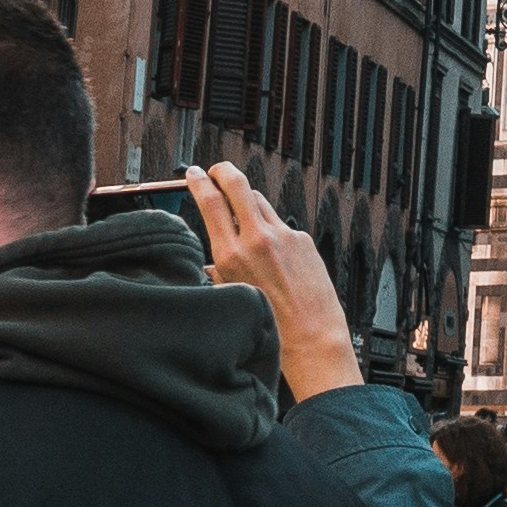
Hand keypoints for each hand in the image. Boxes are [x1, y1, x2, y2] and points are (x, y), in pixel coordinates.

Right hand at [187, 165, 359, 409]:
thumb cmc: (270, 324)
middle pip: (237, 184)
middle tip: (216, 170)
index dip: (199, 181)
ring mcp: (284, 235)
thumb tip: (213, 260)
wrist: (311, 337)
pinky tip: (273, 254)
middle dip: (223, 171)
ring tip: (241, 212)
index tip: (194, 173)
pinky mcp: (303, 239)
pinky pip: (281, 226)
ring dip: (247, 202)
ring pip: (260, 202)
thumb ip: (220, 271)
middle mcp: (258, 239)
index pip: (210, 202)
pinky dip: (272, 232)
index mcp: (231, 255)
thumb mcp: (231, 296)